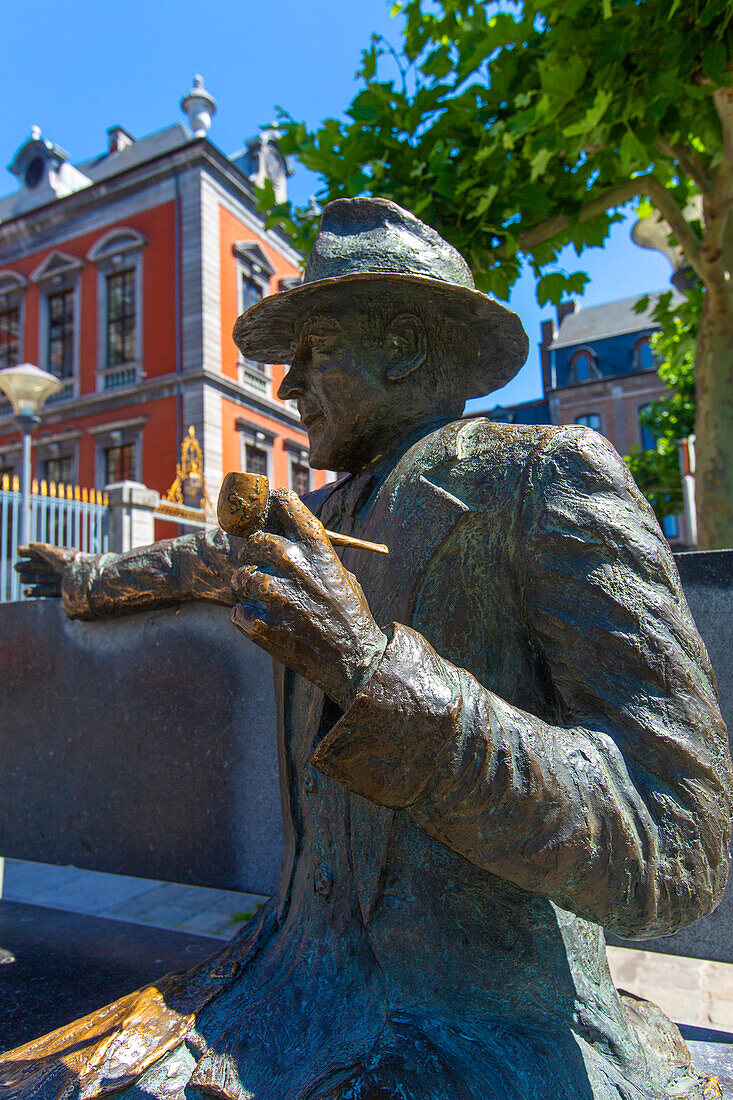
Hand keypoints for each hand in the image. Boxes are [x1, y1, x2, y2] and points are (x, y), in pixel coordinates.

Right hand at [14, 543, 77, 598]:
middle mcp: (59, 569)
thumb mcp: (56, 554)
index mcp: (59, 558)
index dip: (30, 553)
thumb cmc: (71, 564)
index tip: (19, 551)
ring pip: (42, 579)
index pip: (42, 555)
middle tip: (16, 567)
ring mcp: (60, 581)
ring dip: (30, 578)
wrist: (83, 580)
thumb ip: (43, 549)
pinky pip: (46, 592)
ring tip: (21, 578)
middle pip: (41, 567)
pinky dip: (35, 591)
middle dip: (28, 567)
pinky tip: (26, 591)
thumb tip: (29, 544)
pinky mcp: (61, 592)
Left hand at [231, 491, 386, 711]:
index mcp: (319, 550)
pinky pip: (238, 612)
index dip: (273, 504)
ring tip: (259, 600)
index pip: (286, 504)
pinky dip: (246, 618)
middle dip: (252, 554)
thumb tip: (282, 534)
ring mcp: (280, 597)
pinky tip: (263, 624)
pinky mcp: (264, 626)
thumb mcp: (340, 575)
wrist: (356, 662)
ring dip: (245, 588)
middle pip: (256, 541)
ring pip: (241, 577)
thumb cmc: (349, 616)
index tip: (268, 511)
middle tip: (256, 567)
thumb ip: (313, 554)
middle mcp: (298, 566)